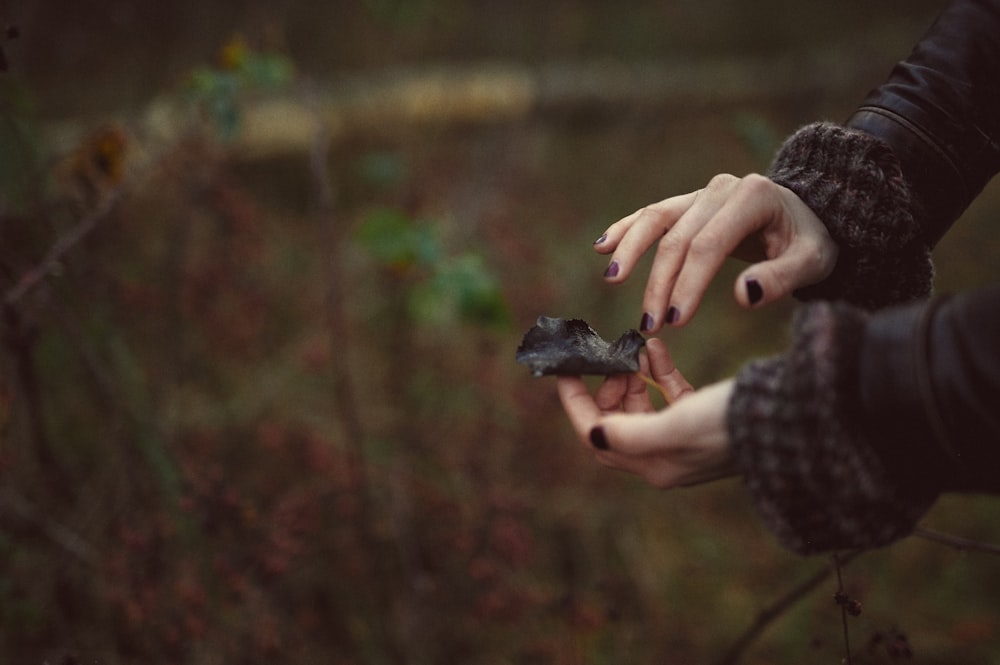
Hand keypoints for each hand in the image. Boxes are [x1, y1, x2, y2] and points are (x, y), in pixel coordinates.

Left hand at [556, 338, 736, 487]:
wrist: (791, 420)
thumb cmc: (732, 424)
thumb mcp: (678, 426)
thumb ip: (631, 433)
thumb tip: (594, 436)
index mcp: (653, 465)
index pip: (595, 436)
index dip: (575, 402)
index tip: (565, 369)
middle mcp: (664, 457)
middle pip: (614, 420)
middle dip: (609, 387)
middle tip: (616, 359)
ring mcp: (684, 438)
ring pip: (641, 404)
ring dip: (633, 375)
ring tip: (636, 348)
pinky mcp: (703, 419)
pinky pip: (670, 394)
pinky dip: (660, 371)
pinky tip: (659, 346)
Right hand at [594, 173, 836, 331]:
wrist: (807, 216)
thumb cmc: (810, 242)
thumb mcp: (811, 262)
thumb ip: (780, 278)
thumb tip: (741, 295)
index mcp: (752, 197)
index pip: (709, 245)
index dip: (688, 283)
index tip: (675, 321)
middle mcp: (721, 189)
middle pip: (679, 238)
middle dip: (660, 283)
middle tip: (650, 325)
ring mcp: (701, 194)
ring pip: (656, 219)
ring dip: (631, 251)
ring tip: (613, 280)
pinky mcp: (688, 203)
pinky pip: (652, 215)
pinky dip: (626, 229)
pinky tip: (602, 246)